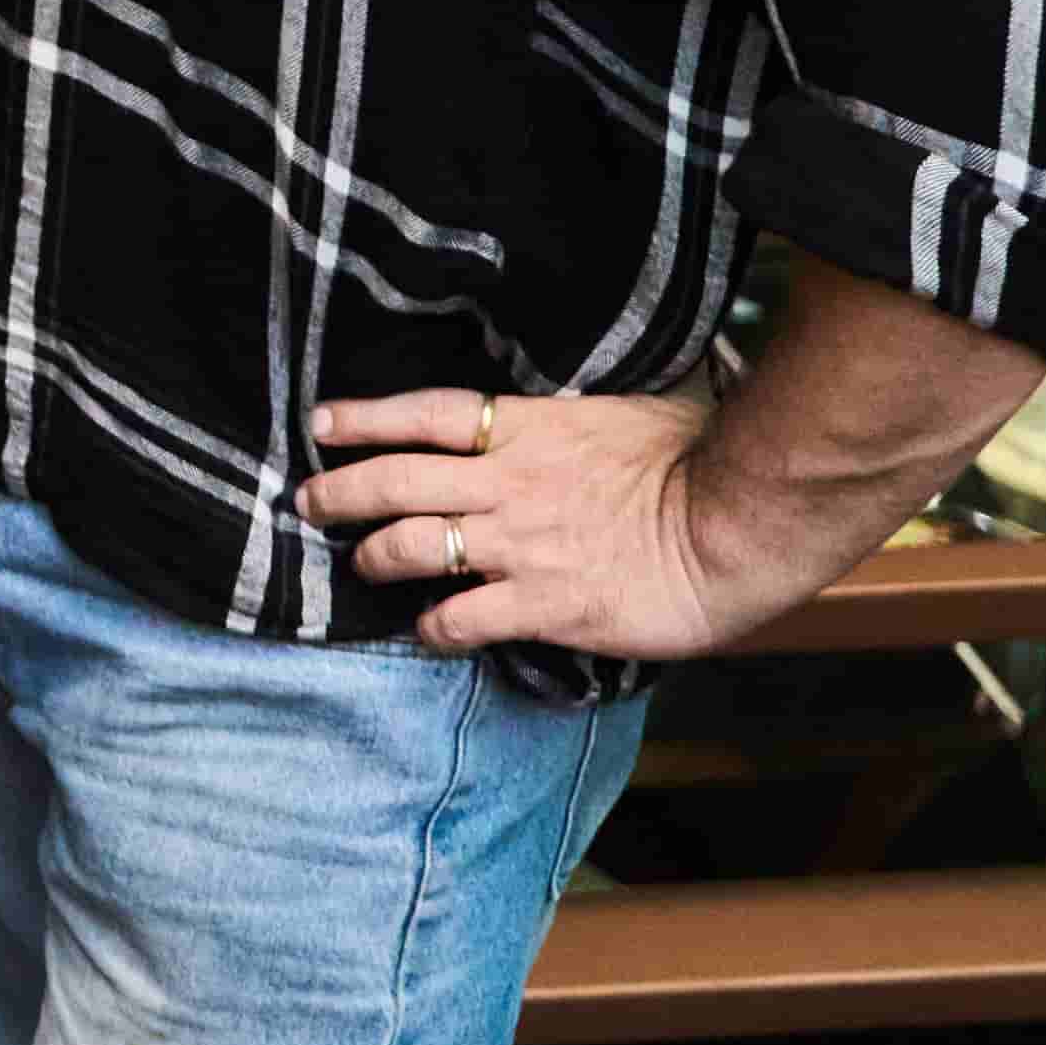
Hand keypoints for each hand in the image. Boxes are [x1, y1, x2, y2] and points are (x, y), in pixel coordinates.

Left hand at [303, 383, 767, 662]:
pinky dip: (434, 628)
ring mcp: (522, 545)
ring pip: (415, 546)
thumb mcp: (628, 412)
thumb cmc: (700, 460)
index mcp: (530, 431)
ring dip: (376, 556)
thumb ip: (579, 421)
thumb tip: (569, 414)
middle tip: (308, 501)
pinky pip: (465, 618)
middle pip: (398, 480)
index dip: (365, 419)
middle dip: (341, 492)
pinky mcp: (545, 604)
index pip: (426, 415)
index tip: (320, 423)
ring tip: (360, 564)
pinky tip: (424, 632)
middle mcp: (510, 484)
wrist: (738, 525)